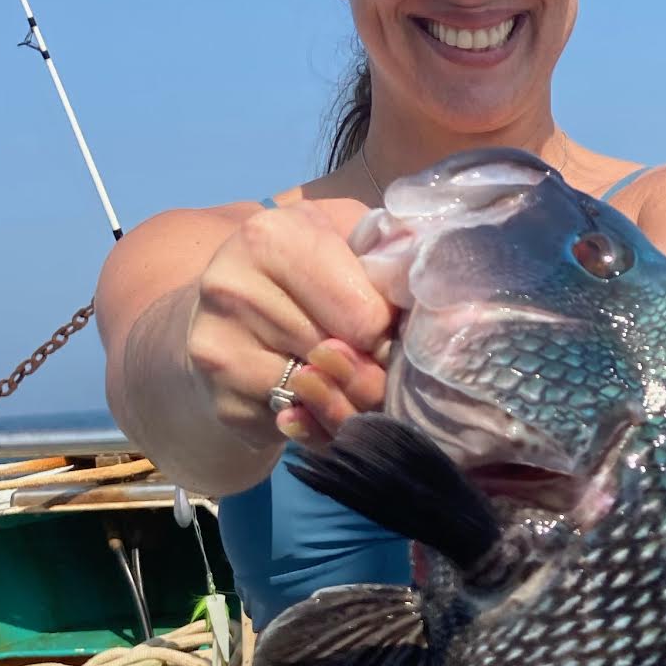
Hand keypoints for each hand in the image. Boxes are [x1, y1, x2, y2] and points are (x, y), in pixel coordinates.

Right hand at [183, 197, 393, 445]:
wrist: (225, 314)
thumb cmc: (301, 271)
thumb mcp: (341, 237)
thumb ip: (387, 252)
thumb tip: (445, 301)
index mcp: (268, 238)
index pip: (365, 315)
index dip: (386, 330)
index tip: (382, 326)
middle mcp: (233, 290)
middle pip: (343, 360)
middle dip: (370, 367)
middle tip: (370, 360)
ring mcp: (220, 351)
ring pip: (321, 399)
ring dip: (348, 400)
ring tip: (344, 379)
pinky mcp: (223, 402)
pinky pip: (300, 428)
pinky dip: (319, 424)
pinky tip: (313, 400)